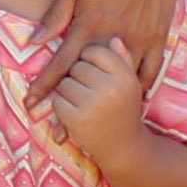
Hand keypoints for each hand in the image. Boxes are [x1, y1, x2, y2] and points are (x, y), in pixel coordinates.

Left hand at [41, 34, 151, 168]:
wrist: (124, 147)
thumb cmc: (125, 110)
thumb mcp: (130, 84)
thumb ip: (122, 60)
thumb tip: (114, 39)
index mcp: (125, 76)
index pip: (97, 51)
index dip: (90, 59)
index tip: (94, 69)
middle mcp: (111, 88)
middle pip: (77, 66)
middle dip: (78, 77)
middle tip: (90, 91)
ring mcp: (93, 104)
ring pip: (65, 83)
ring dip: (69, 92)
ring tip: (85, 103)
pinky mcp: (77, 119)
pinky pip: (57, 101)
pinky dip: (62, 107)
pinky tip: (77, 114)